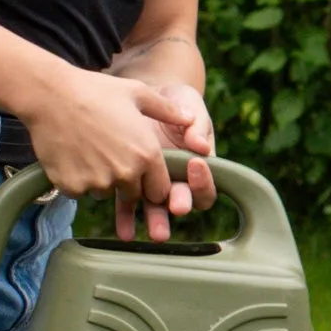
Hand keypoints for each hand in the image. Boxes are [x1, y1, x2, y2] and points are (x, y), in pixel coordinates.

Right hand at [25, 65, 214, 240]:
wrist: (51, 95)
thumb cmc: (97, 91)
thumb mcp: (138, 93)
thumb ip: (168, 110)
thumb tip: (190, 119)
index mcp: (147, 155)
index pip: (160, 190)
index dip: (152, 183)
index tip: (142, 173)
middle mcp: (125, 174)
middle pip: (133, 195)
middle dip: (128, 183)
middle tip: (111, 156)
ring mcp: (96, 182)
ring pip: (105, 193)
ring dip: (102, 181)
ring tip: (90, 150)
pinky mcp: (71, 186)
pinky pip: (79, 192)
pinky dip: (77, 180)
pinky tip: (72, 155)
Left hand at [113, 76, 217, 243]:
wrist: (142, 96)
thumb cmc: (174, 101)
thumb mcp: (188, 105)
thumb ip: (196, 124)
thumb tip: (202, 147)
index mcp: (197, 163)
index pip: (206, 182)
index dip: (204, 178)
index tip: (195, 163)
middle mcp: (178, 178)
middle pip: (184, 200)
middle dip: (180, 204)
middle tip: (177, 208)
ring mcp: (152, 183)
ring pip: (156, 208)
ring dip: (156, 220)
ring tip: (154, 233)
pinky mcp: (129, 182)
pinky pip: (127, 204)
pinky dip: (125, 219)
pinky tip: (123, 231)